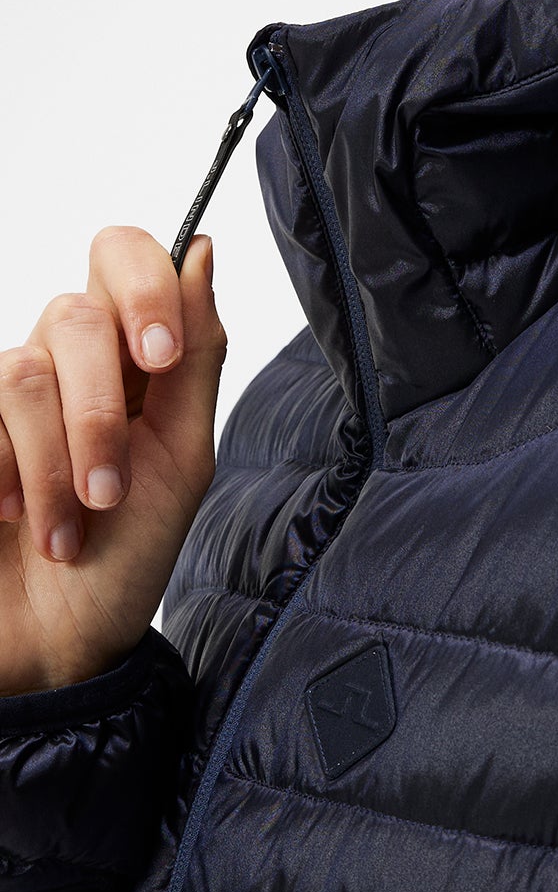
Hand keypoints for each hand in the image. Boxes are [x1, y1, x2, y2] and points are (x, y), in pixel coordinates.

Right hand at [0, 229, 225, 695]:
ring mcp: (4, 394)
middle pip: (74, 313)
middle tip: (111, 492)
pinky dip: (7, 478)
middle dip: (100, 413)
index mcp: (132, 357)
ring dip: (56, 465)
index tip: (160, 356)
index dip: (142, 285)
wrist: (57, 643)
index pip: (125, 254)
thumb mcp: (183, 461)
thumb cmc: (128, 559)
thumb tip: (203, 248)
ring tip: (66, 531)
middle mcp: (64, 361)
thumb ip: (195, 356)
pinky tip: (11, 521)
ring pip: (23, 371)